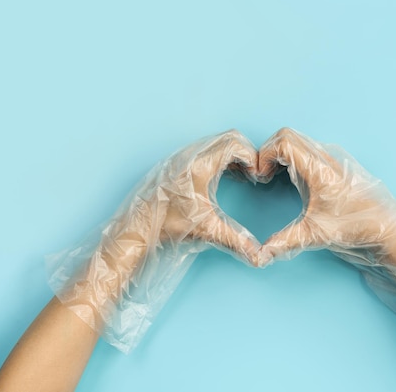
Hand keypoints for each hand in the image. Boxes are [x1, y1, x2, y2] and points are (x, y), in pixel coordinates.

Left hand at [47, 130, 265, 351]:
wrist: (138, 227)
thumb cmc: (169, 225)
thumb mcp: (207, 230)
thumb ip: (236, 240)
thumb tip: (258, 257)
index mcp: (200, 165)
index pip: (235, 144)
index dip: (252, 157)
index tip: (256, 177)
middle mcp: (190, 155)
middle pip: (228, 138)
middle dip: (245, 153)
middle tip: (252, 175)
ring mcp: (182, 156)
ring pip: (215, 142)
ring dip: (231, 155)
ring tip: (241, 176)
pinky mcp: (176, 162)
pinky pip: (204, 149)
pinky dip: (218, 157)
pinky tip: (221, 177)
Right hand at [257, 128, 395, 333]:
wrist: (390, 230)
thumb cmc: (358, 228)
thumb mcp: (316, 235)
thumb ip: (284, 242)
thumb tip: (261, 254)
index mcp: (319, 168)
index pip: (283, 141)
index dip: (265, 155)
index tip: (262, 177)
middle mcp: (327, 157)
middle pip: (288, 136)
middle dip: (270, 153)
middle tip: (265, 177)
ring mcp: (335, 159)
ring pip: (300, 142)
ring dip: (283, 156)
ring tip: (277, 178)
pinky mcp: (340, 165)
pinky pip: (312, 150)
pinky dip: (297, 159)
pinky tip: (297, 182)